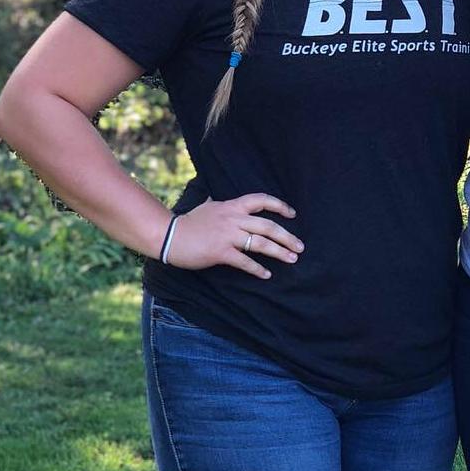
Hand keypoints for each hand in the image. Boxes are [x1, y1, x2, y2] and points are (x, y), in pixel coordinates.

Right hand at [166, 193, 303, 278]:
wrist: (169, 236)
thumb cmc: (188, 222)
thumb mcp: (207, 206)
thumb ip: (219, 203)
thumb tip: (215, 196)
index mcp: (232, 206)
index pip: (261, 200)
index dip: (279, 206)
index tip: (292, 214)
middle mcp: (233, 219)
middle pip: (267, 226)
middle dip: (287, 237)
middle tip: (300, 247)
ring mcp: (228, 236)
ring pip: (261, 243)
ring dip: (279, 252)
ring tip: (292, 259)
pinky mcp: (220, 252)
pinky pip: (244, 261)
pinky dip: (257, 269)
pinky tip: (267, 274)